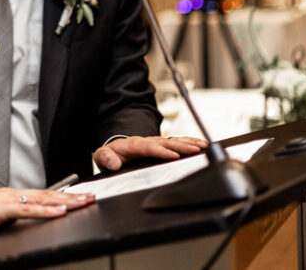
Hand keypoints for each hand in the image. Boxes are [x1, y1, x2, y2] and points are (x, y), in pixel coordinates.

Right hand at [0, 188, 94, 242]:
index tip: (80, 198)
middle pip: (47, 194)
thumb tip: (24, 226)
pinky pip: (27, 209)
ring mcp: (5, 200)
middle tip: (91, 197)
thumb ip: (9, 221)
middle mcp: (10, 194)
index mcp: (9, 198)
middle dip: (71, 196)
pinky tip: (59, 210)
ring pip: (41, 199)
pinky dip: (45, 210)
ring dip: (64, 201)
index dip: (62, 196)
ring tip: (82, 202)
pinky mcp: (0, 209)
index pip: (42, 196)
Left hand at [93, 135, 207, 171]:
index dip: (162, 152)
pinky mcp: (162, 146)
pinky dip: (189, 142)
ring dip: (189, 143)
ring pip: (174, 141)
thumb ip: (106, 159)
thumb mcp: (102, 156)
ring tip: (203, 145)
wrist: (116, 150)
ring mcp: (155, 143)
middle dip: (181, 146)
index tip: (174, 156)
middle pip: (166, 143)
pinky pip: (176, 142)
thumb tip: (113, 164)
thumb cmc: (110, 155)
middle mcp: (147, 142)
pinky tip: (201, 145)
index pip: (149, 148)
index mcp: (133, 145)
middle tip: (196, 149)